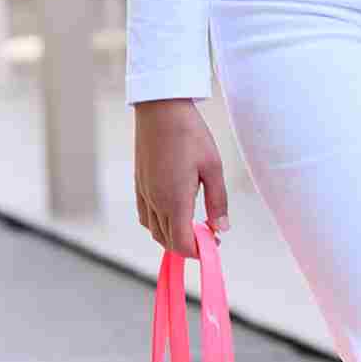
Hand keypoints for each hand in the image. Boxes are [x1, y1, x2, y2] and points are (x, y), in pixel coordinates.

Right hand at [134, 99, 228, 257]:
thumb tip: (222, 228)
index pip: (181, 242)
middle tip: (208, 237)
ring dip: (171, 237)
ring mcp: (144, 192)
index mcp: (174, 199)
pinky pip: (145, 215)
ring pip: (154, 230)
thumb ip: (218, 202)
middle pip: (167, 240)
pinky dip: (157, 224)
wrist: (160, 109)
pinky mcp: (139, 183)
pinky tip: (173, 214)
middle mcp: (155, 200)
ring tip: (192, 227)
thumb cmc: (190, 134)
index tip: (214, 246)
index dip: (197, 252)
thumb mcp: (213, 168)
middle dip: (187, 246)